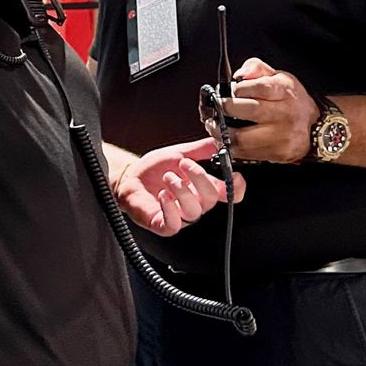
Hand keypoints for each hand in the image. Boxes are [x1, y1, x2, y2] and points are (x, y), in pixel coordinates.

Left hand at [115, 138, 245, 236]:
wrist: (130, 178)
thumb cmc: (154, 170)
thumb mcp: (180, 153)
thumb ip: (202, 149)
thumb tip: (220, 140)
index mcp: (202, 189)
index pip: (229, 194)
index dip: (236, 187)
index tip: (234, 175)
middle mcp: (195, 204)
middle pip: (211, 199)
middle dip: (199, 178)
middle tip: (184, 164)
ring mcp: (180, 217)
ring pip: (194, 211)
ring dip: (182, 190)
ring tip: (168, 177)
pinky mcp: (164, 225)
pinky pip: (174, 224)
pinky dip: (170, 208)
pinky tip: (163, 195)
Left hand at [208, 57, 319, 163]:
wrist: (314, 127)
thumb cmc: (291, 100)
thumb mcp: (278, 77)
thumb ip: (256, 68)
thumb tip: (241, 74)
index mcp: (286, 91)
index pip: (260, 87)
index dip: (239, 88)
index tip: (230, 90)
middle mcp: (286, 114)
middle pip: (250, 111)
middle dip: (226, 109)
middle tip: (217, 107)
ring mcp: (282, 136)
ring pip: (244, 137)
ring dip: (222, 132)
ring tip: (214, 125)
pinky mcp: (277, 154)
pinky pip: (246, 153)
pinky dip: (230, 147)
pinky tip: (224, 139)